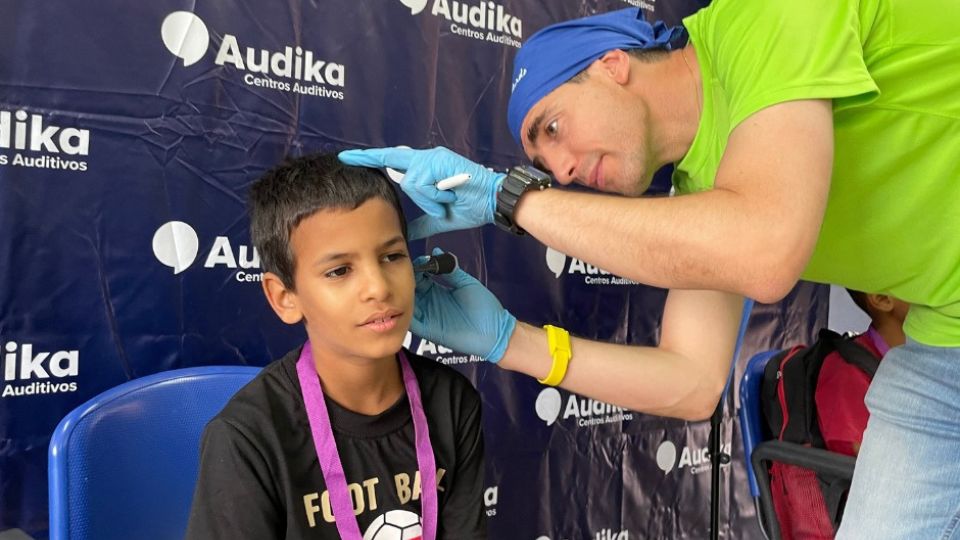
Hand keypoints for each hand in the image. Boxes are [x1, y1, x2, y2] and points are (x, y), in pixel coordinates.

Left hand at [338, 146, 504, 239]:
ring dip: (430, 200)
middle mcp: (424, 158)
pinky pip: (422, 183)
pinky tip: (450, 197)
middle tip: (440, 202)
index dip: (367, 159)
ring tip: (449, 202)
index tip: (346, 158)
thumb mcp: (438, 217)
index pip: (389, 160)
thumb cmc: (470, 206)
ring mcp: (430, 157)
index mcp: (423, 168)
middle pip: (403, 177)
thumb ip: (419, 222)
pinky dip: (434, 196)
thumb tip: (402, 233)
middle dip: (420, 196)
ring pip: (412, 183)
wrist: (492, 201)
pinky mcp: (436, 160)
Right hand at [411, 249, 515, 361]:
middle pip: (410, 290)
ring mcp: (428, 317)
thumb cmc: (485, 308)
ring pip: (408, 305)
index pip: (419, 278)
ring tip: (402, 285)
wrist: (495, 332)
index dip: (415, 269)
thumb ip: (450, 270)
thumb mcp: (466, 283)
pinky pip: (412, 322)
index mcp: (438, 290)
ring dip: (403, 296)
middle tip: (405, 272)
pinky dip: (405, 313)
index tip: (415, 262)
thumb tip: (438, 252)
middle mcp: (430, 303)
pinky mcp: (429, 330)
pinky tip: (405, 302)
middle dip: (406, 281)